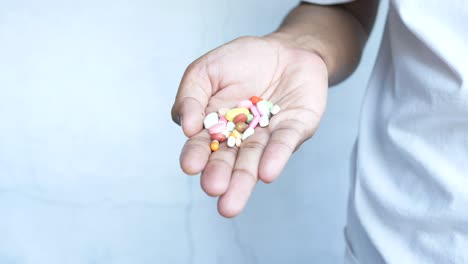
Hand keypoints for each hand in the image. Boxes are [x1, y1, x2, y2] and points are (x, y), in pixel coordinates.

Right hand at [171, 35, 327, 216]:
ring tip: (231, 204)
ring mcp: (268, 135)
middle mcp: (241, 138)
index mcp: (215, 125)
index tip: (190, 165)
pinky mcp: (295, 128)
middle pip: (229, 160)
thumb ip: (190, 96)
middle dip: (220, 175)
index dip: (196, 154)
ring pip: (255, 160)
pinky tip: (267, 173)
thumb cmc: (241, 61)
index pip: (203, 144)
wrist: (285, 50)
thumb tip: (185, 127)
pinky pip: (285, 142)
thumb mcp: (205, 71)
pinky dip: (276, 156)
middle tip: (213, 189)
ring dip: (244, 180)